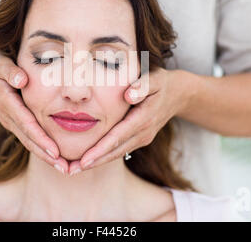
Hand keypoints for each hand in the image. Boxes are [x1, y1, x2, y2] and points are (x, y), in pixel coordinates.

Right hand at [0, 49, 68, 173]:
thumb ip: (10, 71)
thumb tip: (22, 80)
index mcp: (7, 102)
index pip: (27, 123)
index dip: (41, 138)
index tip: (55, 151)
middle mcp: (8, 116)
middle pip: (29, 139)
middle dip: (46, 155)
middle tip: (65, 168)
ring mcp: (10, 121)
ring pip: (28, 142)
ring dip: (45, 156)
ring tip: (63, 168)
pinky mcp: (13, 123)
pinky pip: (27, 138)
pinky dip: (40, 149)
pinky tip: (54, 157)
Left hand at [68, 68, 196, 173]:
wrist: (178, 94)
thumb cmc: (160, 82)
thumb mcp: (154, 79)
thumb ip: (142, 85)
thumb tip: (129, 95)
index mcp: (144, 118)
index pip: (118, 136)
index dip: (100, 149)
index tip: (84, 160)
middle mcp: (144, 132)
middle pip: (115, 151)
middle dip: (93, 162)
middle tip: (71, 171)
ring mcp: (143, 138)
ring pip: (117, 153)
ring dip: (97, 162)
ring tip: (75, 169)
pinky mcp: (141, 139)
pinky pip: (121, 149)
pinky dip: (105, 156)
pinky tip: (89, 160)